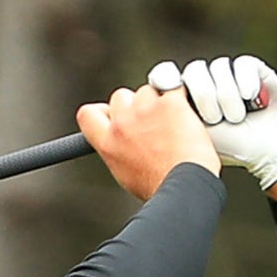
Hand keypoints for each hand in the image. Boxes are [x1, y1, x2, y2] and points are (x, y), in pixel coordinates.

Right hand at [78, 79, 222, 201]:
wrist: (186, 185)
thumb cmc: (162, 187)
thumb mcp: (127, 175)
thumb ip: (119, 152)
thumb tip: (122, 146)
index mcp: (109, 143)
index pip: (88, 114)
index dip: (102, 112)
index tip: (112, 114)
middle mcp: (123, 124)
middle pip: (120, 96)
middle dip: (134, 105)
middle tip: (152, 122)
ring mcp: (146, 110)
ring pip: (147, 91)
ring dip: (158, 103)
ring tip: (174, 126)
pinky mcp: (170, 102)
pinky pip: (174, 89)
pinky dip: (182, 101)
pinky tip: (187, 118)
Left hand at [146, 55, 276, 194]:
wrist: (276, 155)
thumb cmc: (230, 155)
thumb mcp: (187, 141)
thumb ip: (157, 123)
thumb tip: (130, 105)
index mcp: (185, 103)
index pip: (167, 77)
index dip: (165, 78)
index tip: (167, 87)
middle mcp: (207, 87)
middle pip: (193, 72)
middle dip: (204, 96)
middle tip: (214, 120)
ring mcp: (231, 78)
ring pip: (217, 69)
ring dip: (227, 95)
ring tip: (237, 118)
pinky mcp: (255, 71)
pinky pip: (241, 65)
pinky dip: (246, 83)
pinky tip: (255, 102)